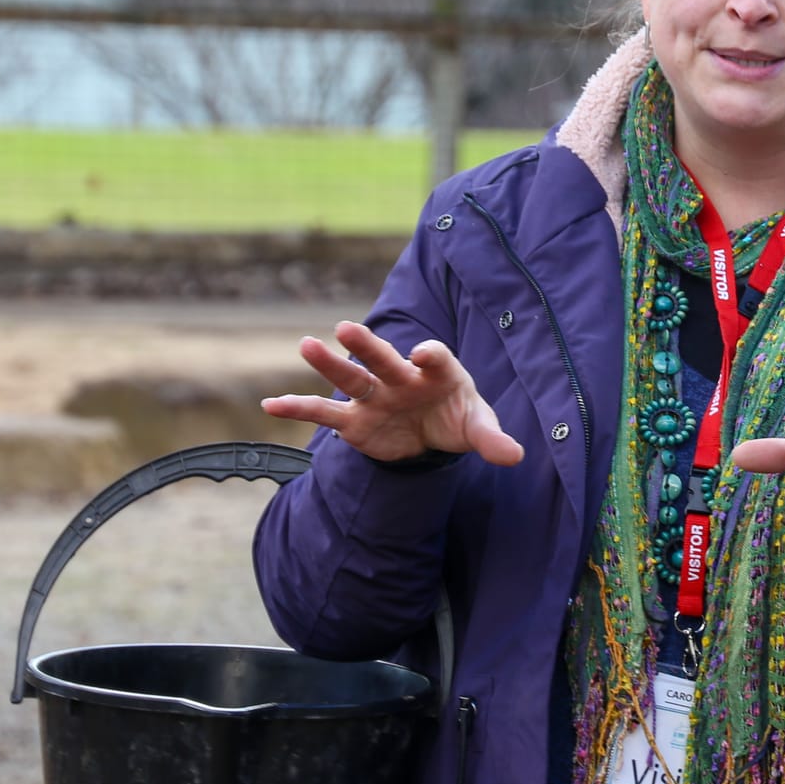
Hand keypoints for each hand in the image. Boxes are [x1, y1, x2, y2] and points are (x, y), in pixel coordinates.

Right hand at [261, 320, 523, 466]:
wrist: (434, 433)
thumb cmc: (458, 418)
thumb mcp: (478, 428)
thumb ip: (493, 439)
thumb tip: (514, 455)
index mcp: (438, 371)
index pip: (435, 357)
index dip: (430, 354)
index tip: (423, 353)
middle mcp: (401, 377)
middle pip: (383, 358)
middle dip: (366, 345)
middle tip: (346, 328)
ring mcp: (375, 397)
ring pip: (350, 377)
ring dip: (328, 363)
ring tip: (306, 344)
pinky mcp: (355, 420)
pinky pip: (324, 413)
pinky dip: (297, 408)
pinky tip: (270, 405)